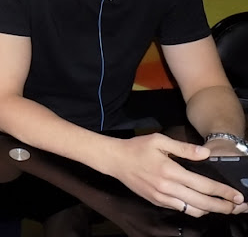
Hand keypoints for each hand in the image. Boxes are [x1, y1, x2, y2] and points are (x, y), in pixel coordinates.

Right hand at [107, 133, 244, 216]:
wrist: (114, 160)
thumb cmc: (136, 148)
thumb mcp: (159, 140)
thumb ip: (184, 148)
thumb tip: (205, 153)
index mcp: (170, 171)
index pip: (203, 185)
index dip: (223, 192)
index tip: (237, 195)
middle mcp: (167, 187)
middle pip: (201, 203)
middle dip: (222, 206)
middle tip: (237, 207)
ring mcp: (161, 197)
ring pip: (192, 210)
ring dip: (210, 211)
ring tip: (222, 207)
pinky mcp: (156, 201)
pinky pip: (180, 209)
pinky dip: (194, 209)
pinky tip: (201, 205)